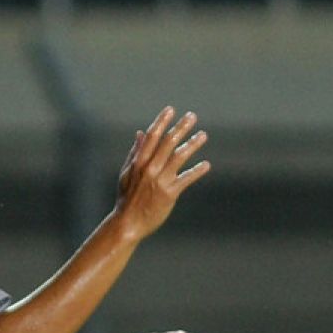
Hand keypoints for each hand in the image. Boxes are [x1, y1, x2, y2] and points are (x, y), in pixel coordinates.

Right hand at [111, 106, 210, 240]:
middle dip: (180, 128)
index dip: (161, 122)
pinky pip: (186, 179)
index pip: (151, 137)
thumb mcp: (126, 173)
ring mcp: (160, 181)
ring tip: (203, 135)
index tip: (170, 110)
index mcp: (138, 162)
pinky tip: (205, 164)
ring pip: (179, 157)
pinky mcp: (169, 193)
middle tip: (192, 117)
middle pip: (167, 143)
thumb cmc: (127, 198)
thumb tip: (140, 133)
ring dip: (192, 145)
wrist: (128, 222)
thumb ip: (135, 152)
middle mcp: (149, 169)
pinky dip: (196, 171)